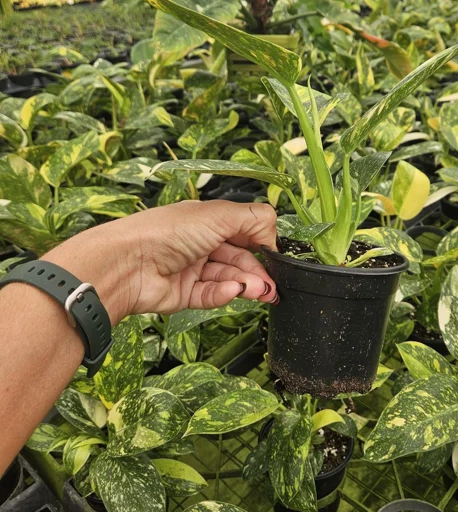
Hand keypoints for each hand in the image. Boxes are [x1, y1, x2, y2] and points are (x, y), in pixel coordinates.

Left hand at [43, 200, 278, 323]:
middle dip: (258, 270)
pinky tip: (233, 292)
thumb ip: (254, 219)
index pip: (244, 230)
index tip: (274, 254)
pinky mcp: (184, 294)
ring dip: (245, 284)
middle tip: (272, 284)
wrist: (128, 263)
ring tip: (259, 291)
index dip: (261, 242)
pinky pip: (211, 296)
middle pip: (239, 258)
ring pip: (228, 279)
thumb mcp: (218, 215)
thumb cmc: (166, 231)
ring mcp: (192, 269)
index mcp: (207, 220)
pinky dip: (224, 294)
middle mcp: (200, 243)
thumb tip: (274, 234)